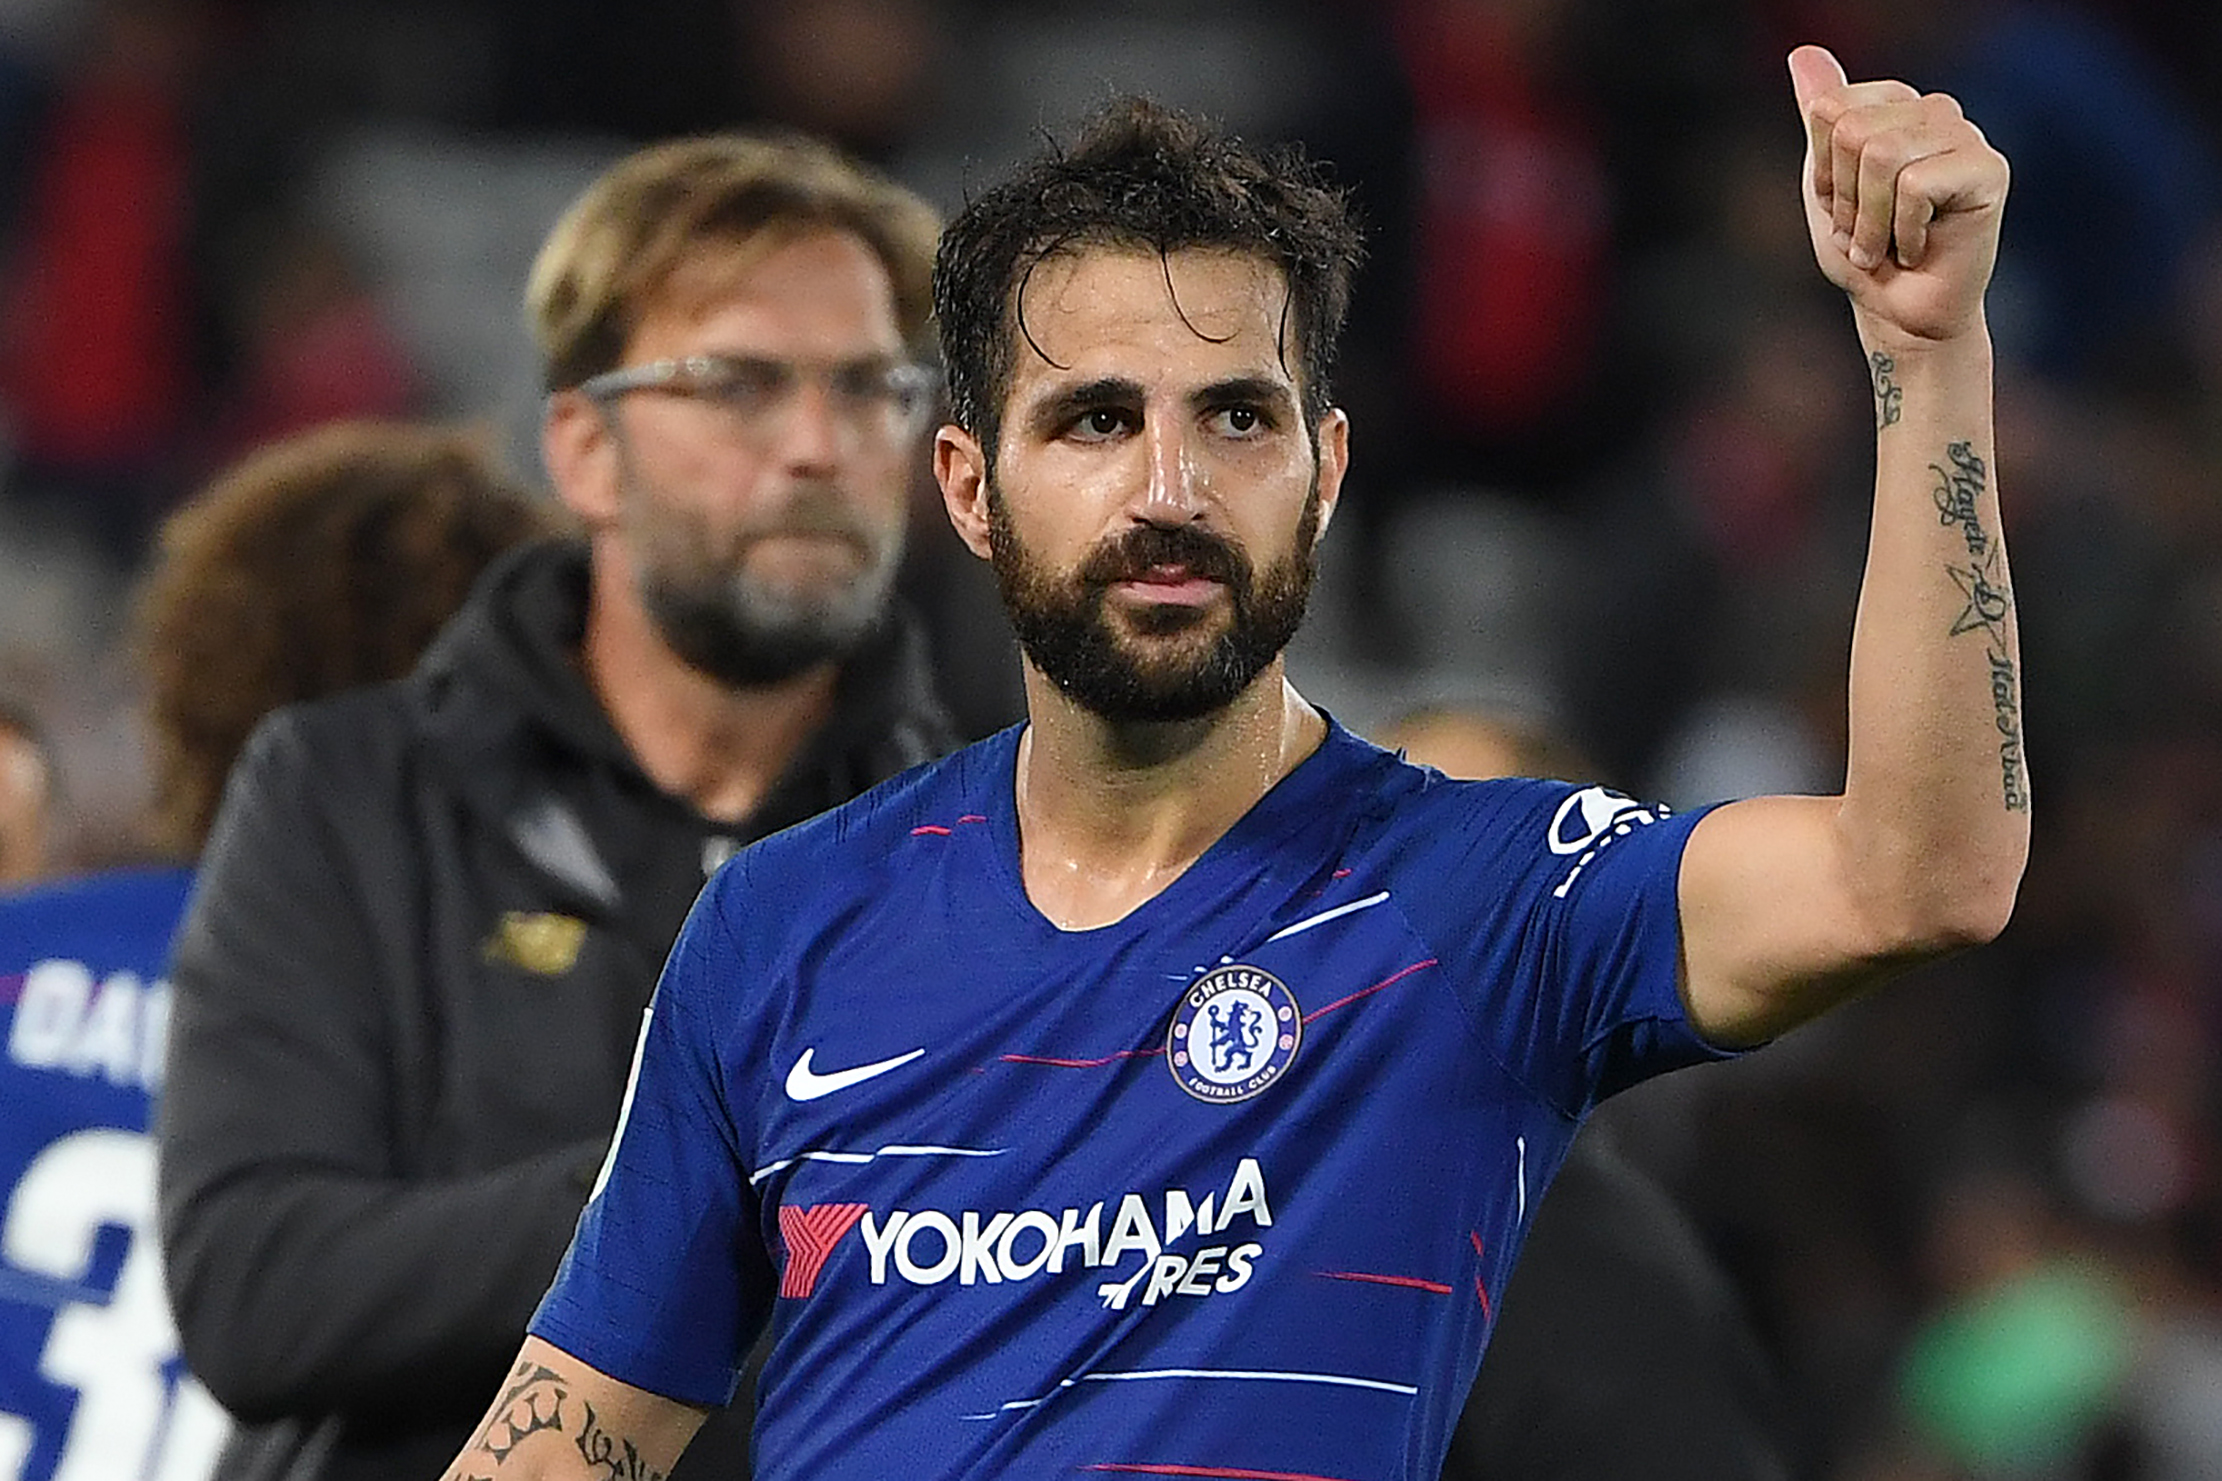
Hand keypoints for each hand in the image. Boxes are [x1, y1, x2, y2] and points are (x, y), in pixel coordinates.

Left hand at [1789, 44, 2008, 347]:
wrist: (1900, 315)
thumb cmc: (1864, 253)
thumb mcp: (1825, 183)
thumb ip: (1820, 119)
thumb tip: (1802, 52)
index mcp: (1895, 106)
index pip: (1830, 110)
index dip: (1825, 172)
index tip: (1844, 208)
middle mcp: (1935, 110)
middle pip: (1853, 130)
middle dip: (1847, 198)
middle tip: (1867, 234)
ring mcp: (1966, 136)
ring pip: (1881, 155)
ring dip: (1870, 220)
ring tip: (1887, 245)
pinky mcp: (1989, 170)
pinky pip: (1915, 186)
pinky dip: (1902, 232)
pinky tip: (1918, 249)